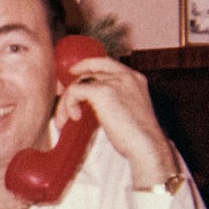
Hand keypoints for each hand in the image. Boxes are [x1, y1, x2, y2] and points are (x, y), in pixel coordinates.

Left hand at [56, 56, 176, 188]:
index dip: (86, 65)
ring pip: (78, 84)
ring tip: (64, 120)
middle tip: (62, 106)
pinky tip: (74, 118)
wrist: (146, 145)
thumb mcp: (129, 110)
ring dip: (66, 102)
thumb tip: (90, 104)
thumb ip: (115, 101)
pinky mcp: (102, 92)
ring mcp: (114, 82)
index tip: (73, 73)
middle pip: (88, 73)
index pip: (106, 62)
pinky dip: (68, 105)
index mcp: (135, 78)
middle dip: (71, 88)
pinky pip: (75, 91)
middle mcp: (125, 76)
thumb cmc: (138, 137)